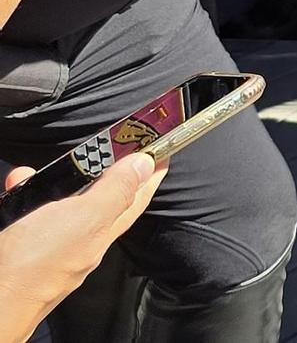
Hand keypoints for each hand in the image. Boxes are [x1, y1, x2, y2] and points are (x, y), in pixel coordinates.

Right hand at [0, 154, 166, 337]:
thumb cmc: (36, 265)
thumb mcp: (83, 220)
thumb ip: (114, 193)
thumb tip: (146, 165)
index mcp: (100, 234)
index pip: (135, 198)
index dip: (151, 175)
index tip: (164, 152)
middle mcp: (79, 242)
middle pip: (97, 199)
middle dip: (97, 171)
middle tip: (102, 147)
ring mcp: (49, 247)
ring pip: (57, 205)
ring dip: (50, 182)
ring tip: (35, 169)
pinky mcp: (21, 249)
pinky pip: (27, 215)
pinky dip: (23, 196)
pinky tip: (16, 184)